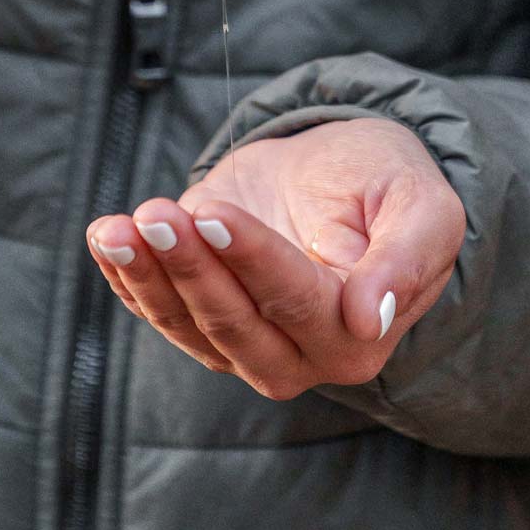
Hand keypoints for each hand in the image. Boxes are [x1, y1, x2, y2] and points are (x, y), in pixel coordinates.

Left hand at [87, 116, 464, 399]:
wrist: (345, 173)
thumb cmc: (390, 185)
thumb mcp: (422, 207)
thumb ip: (405, 260)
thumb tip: (369, 321)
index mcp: (360, 335)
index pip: (297, 302)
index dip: (251, 258)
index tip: (212, 210)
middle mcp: (302, 356)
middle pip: (234, 324)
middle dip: (190, 268)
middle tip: (157, 211)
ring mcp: (246, 345)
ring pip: (187, 326)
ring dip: (146, 276)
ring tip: (118, 226)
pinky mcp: (203, 320)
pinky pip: (157, 312)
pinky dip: (125, 279)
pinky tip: (106, 238)